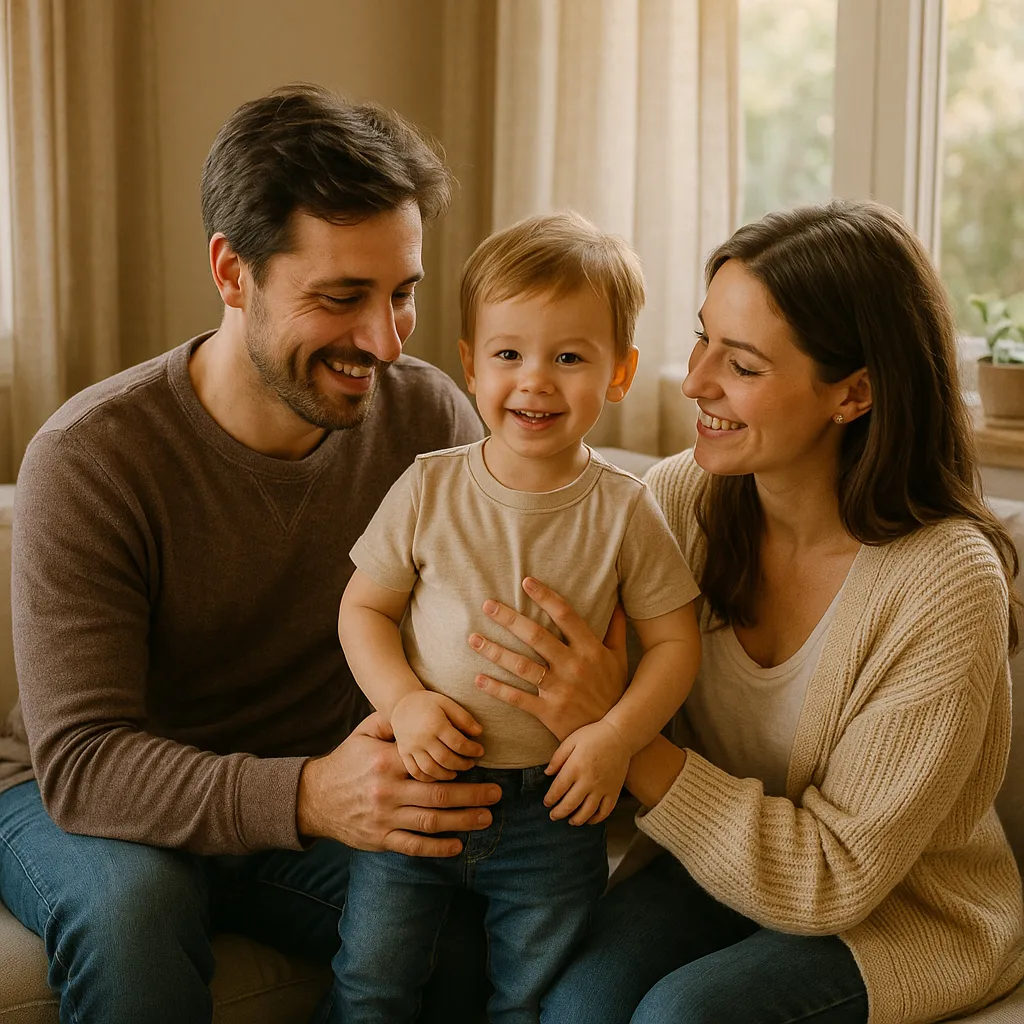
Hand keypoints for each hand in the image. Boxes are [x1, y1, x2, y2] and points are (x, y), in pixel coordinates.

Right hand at [296, 712, 500, 856]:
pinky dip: (437, 848)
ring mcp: (384, 818)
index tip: (480, 764)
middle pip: (439, 795)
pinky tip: (458, 845)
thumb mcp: (364, 733)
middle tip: (497, 793)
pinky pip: (413, 846)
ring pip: (431, 821)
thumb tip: (417, 709)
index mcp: (387, 762)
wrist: (314, 798)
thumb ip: (391, 722)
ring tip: (486, 817)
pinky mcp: (380, 840)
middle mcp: (388, 791)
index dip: (457, 766)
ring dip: (463, 821)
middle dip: (472, 795)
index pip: (430, 764)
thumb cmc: (347, 761)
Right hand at [391, 690, 483, 780]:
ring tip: (456, 771)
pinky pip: (416, 772)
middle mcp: (422, 738)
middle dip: (462, 764)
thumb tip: (479, 732)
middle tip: (471, 763)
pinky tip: (439, 775)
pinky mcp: (403, 754)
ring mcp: (411, 748)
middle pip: (446, 759)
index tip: (480, 751)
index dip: (472, 750)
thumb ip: (464, 718)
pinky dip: (429, 778)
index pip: (458, 743)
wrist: (401, 705)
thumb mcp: (448, 703)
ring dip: (447, 774)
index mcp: (435, 724)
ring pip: (431, 769)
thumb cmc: (429, 704)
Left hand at [468, 576, 627, 740]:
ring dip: (495, 651)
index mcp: (590, 649)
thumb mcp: (620, 658)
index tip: (526, 581)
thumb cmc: (614, 691)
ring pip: (522, 666)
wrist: (613, 735)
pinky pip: (517, 698)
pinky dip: (496, 689)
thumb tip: (620, 601)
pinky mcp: (548, 712)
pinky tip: (477, 678)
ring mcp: (560, 689)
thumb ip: (616, 629)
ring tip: (473, 639)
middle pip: (536, 636)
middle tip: (487, 605)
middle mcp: (574, 666)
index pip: (566, 615)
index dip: (545, 597)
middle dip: (509, 619)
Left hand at [544, 719, 629, 824]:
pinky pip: (605, 811)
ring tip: (570, 821)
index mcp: (575, 767)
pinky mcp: (614, 791)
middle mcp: (588, 781)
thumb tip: (546, 773)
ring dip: (576, 820)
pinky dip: (596, 819)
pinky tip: (589, 819)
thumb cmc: (593, 736)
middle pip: (570, 804)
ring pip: (587, 812)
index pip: (558, 790)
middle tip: (553, 816)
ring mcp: (602, 788)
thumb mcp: (571, 741)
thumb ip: (557, 758)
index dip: (550, 799)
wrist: (620, 735)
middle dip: (559, 813)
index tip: (546, 803)